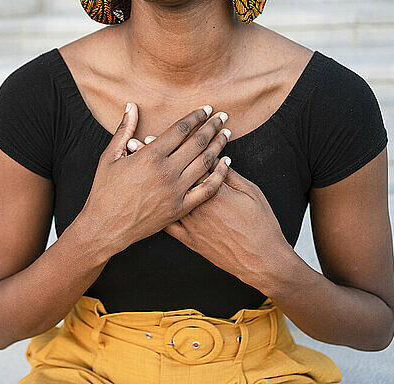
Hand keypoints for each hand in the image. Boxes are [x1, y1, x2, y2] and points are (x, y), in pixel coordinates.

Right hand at [77, 102, 230, 255]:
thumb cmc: (105, 191)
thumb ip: (124, 130)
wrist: (106, 226)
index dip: (195, 116)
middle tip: (222, 116)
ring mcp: (175, 191)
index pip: (180, 129)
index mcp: (149, 156)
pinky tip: (226, 162)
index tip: (205, 109)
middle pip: (197, 142)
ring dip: (218, 145)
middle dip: (212, 126)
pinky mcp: (181, 207)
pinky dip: (219, 174)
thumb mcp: (110, 157)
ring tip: (226, 133)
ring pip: (205, 162)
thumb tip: (131, 106)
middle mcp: (166, 171)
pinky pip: (207, 189)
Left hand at [129, 132, 293, 288]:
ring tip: (134, 169)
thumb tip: (217, 157)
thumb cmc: (259, 223)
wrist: (259, 259)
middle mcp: (198, 205)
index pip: (190, 162)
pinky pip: (166, 226)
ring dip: (149, 182)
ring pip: (164, 198)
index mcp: (214, 189)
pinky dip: (152, 212)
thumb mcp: (250, 192)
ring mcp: (191, 224)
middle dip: (153, 159)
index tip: (158, 134)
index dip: (173, 148)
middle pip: (172, 177)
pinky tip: (142, 201)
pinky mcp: (189, 240)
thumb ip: (229, 174)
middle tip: (137, 141)